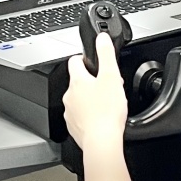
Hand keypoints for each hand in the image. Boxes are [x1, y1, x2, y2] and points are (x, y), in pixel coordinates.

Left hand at [63, 34, 128, 153]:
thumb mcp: (111, 76)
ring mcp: (70, 112)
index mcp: (77, 81)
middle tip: (107, 85)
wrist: (102, 141)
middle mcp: (69, 96)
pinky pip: (80, 116)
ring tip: (106, 103)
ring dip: (90, 98)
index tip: (92, 61)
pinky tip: (101, 117)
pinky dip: (89, 114)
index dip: (84, 58)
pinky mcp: (74, 127)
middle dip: (91, 81)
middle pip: (78, 81)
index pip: (74, 61)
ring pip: (79, 99)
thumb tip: (101, 38)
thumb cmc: (107, 112)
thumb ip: (106, 55)